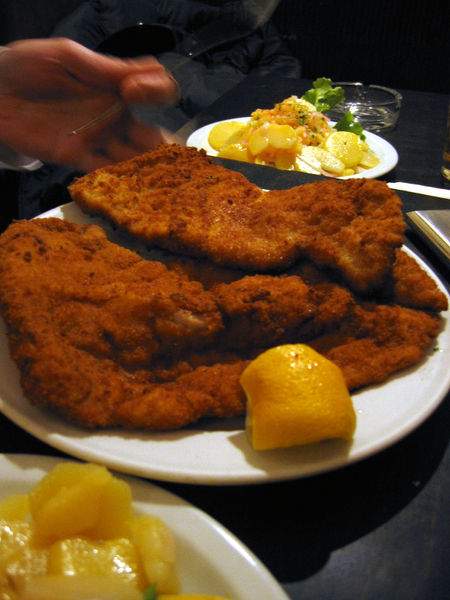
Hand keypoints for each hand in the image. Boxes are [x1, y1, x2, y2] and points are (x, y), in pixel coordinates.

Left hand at [0, 38, 178, 170]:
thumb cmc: (27, 66)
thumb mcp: (68, 56)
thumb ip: (105, 68)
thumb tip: (150, 70)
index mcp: (115, 88)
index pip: (156, 91)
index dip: (156, 92)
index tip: (133, 91)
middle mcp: (113, 117)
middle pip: (151, 135)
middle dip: (164, 146)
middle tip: (169, 154)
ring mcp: (96, 139)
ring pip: (133, 158)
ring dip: (147, 168)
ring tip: (159, 176)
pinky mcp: (76, 158)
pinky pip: (104, 171)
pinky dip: (118, 179)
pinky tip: (129, 183)